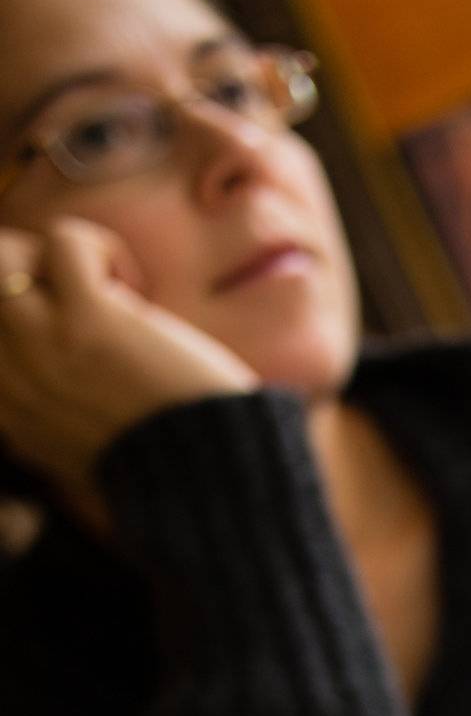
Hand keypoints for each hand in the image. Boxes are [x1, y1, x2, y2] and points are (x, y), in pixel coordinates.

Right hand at [0, 216, 257, 523]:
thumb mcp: (82, 448)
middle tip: (70, 288)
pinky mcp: (86, 321)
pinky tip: (132, 284)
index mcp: (7, 412)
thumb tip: (59, 363)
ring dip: (45, 254)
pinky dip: (99, 247)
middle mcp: (9, 380)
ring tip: (93, 283)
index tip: (56, 315)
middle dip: (17, 270)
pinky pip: (64, 242)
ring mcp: (41, 347)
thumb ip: (51, 413)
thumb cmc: (166, 456)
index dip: (12, 307)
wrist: (207, 473)